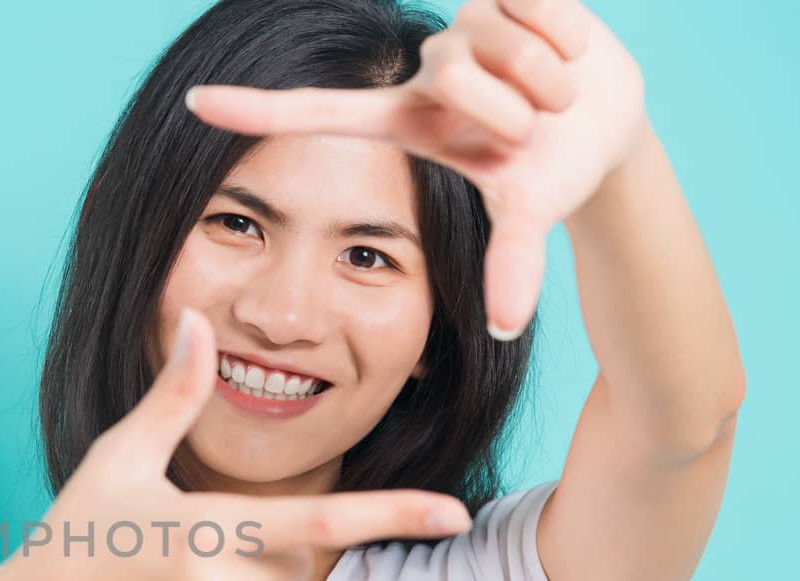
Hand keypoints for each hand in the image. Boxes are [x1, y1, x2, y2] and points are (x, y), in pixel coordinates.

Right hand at [0, 306, 473, 580]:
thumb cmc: (71, 536)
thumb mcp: (118, 462)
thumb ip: (173, 397)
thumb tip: (198, 323)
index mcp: (205, 535)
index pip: (321, 525)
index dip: (394, 516)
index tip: (454, 512)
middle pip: (296, 563)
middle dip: (266, 544)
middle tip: (197, 540)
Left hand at [183, 0, 647, 339]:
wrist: (607, 123)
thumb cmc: (547, 169)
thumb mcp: (525, 211)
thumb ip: (510, 264)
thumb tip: (507, 328)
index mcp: (405, 122)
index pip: (315, 112)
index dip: (256, 108)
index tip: (191, 101)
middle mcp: (424, 70)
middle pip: (461, 76)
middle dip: (515, 109)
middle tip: (532, 129)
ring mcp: (460, 25)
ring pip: (503, 43)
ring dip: (549, 78)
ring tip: (553, 96)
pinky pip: (535, 0)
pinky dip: (567, 32)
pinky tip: (568, 47)